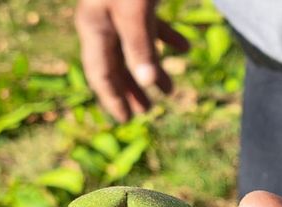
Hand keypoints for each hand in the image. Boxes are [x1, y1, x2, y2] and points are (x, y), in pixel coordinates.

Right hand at [75, 0, 188, 121]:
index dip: (113, 99)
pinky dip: (168, 40)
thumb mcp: (134, 13)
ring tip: (169, 90)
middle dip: (132, 90)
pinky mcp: (139, 0)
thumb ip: (139, 45)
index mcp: (95, 29)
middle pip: (116, 65)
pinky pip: (152, 27)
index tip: (126, 120)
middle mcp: (104, 23)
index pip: (100, 74)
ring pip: (135, 49)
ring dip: (153, 70)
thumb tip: (147, 81)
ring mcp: (120, 11)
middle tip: (148, 110)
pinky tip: (185, 48)